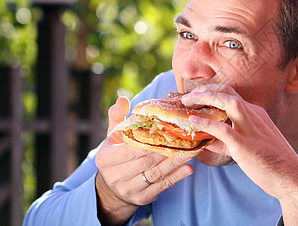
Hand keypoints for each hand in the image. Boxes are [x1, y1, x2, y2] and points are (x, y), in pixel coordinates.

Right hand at [95, 96, 193, 224]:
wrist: (112, 188)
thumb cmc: (117, 154)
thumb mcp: (112, 136)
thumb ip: (117, 116)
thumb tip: (123, 98)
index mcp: (106, 157)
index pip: (131, 148)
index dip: (149, 139)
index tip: (167, 129)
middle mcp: (115, 175)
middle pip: (145, 160)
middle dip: (167, 149)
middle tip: (186, 138)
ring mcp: (128, 189)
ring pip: (156, 173)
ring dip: (176, 162)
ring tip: (192, 151)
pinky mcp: (141, 199)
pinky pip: (161, 186)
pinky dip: (176, 177)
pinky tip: (189, 168)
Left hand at [182, 84, 297, 223]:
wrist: (292, 179)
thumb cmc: (271, 164)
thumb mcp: (249, 146)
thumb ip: (227, 141)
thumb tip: (208, 142)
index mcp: (256, 114)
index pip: (231, 94)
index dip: (211, 92)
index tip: (195, 97)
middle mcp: (254, 116)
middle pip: (228, 91)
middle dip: (206, 89)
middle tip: (187, 96)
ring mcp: (250, 129)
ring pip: (228, 101)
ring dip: (206, 97)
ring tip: (188, 101)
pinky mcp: (245, 145)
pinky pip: (223, 129)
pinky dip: (206, 124)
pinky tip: (193, 122)